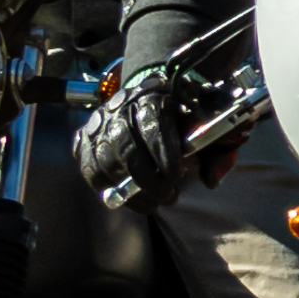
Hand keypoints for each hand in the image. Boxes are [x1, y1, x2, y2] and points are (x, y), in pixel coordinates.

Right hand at [76, 70, 215, 211]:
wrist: (150, 98)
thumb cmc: (182, 113)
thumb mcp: (206, 121)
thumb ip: (216, 146)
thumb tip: (211, 180)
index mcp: (153, 96)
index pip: (153, 124)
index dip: (164, 153)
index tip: (177, 176)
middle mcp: (119, 108)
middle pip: (126, 148)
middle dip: (148, 179)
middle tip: (169, 196)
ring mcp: (97, 125)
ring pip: (106, 162)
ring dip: (131, 190)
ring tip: (155, 201)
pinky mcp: (82, 140)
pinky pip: (90, 170)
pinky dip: (108, 190)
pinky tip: (130, 198)